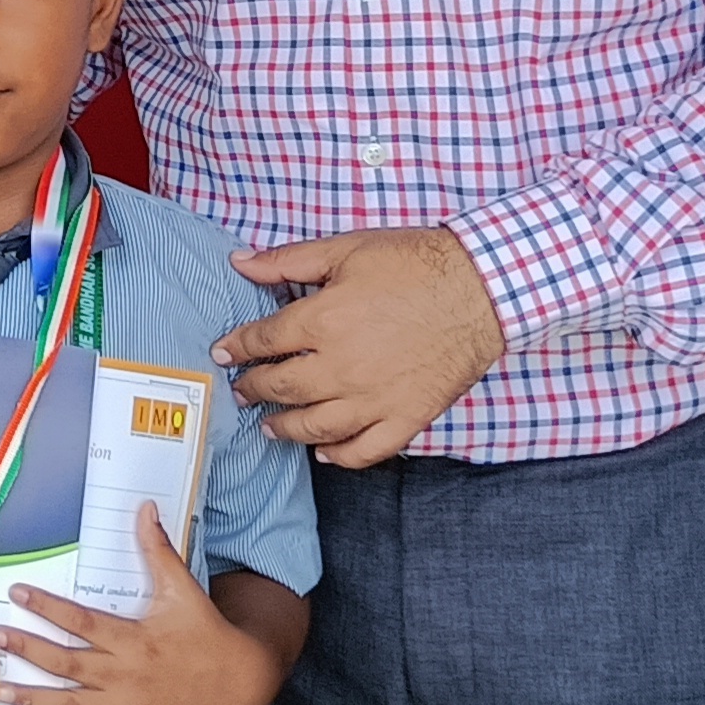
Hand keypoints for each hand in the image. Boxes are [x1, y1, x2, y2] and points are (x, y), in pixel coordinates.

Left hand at [0, 510, 284, 704]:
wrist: (239, 684)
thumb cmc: (206, 635)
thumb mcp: (182, 589)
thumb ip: (157, 549)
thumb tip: (145, 507)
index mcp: (132, 639)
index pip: (82, 621)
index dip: (49, 608)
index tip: (18, 594)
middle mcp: (123, 676)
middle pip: (67, 663)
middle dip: (27, 650)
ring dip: (33, 702)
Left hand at [216, 225, 505, 466]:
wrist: (482, 289)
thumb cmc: (415, 263)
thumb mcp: (346, 248)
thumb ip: (287, 260)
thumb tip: (240, 262)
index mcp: (323, 320)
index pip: (263, 341)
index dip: (237, 348)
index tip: (223, 353)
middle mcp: (342, 366)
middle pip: (281, 388)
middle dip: (253, 390)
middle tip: (240, 391)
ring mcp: (375, 398)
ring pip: (315, 428)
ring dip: (284, 429)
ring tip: (268, 427)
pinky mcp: (406, 417)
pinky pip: (365, 450)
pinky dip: (340, 456)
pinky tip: (324, 453)